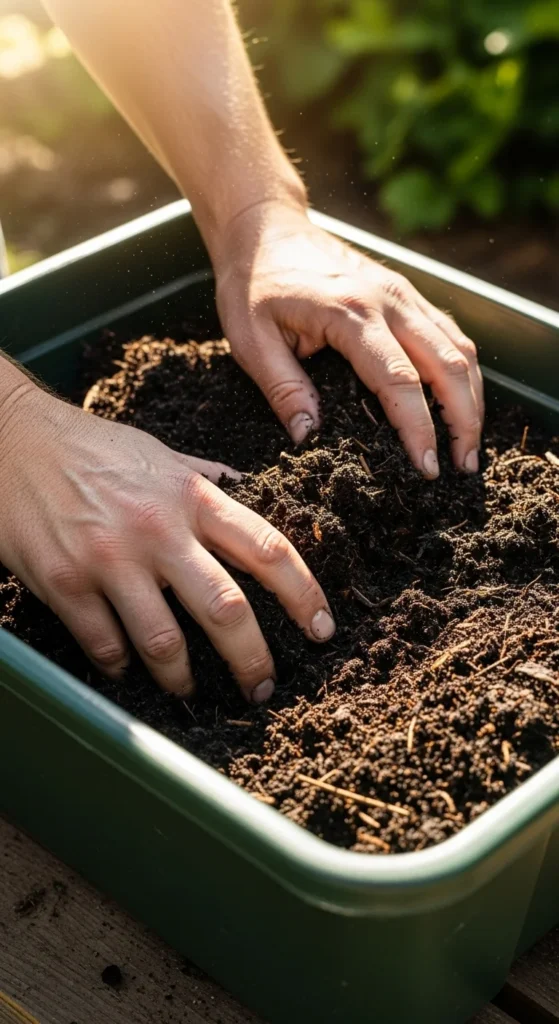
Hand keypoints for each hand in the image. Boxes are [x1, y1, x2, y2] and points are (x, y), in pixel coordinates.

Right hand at [0, 382, 334, 700]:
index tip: (321, 629)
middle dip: (254, 660)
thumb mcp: (159, 453)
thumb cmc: (90, 447)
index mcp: (191, 496)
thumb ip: (205, 480)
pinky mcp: (65, 584)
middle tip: (263, 686)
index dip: (304, 595)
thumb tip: (246, 489)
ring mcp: (110, 560)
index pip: (269, 549)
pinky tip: (125, 666)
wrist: (13, 441)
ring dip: (183, 677)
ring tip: (189, 687)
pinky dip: (120, 664)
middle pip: (226, 610)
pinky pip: (106, 644)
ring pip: (165, 642)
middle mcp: (158, 530)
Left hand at [213, 200, 483, 478]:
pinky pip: (449, 334)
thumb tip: (308, 436)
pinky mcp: (406, 293)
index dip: (418, 427)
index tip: (425, 465)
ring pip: (459, 348)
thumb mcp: (249, 340)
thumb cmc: (252, 284)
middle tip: (462, 466)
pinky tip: (461, 402)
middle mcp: (388, 300)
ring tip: (468, 443)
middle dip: (464, 419)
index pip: (399, 379)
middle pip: (448, 364)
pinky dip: (463, 371)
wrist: (263, 227)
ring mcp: (403, 293)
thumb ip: (282, 388)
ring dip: (472, 398)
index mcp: (350, 313)